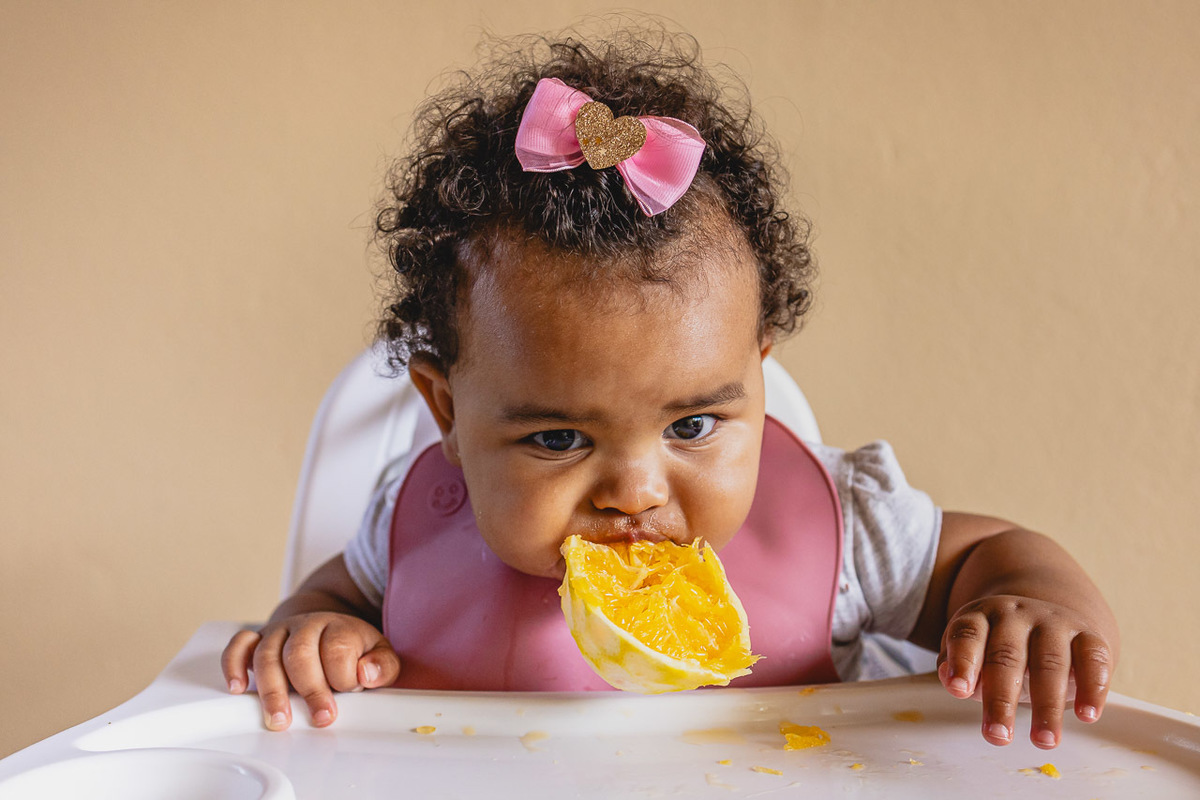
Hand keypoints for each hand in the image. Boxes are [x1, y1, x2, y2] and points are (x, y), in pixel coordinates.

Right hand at [221, 612, 401, 730]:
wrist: (326, 625)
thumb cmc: (351, 647)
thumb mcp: (379, 653)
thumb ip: (382, 665)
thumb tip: (366, 673)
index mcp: (337, 627)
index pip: (337, 648)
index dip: (343, 675)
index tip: (350, 692)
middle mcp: (305, 626)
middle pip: (300, 653)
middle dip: (310, 689)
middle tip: (321, 717)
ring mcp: (279, 632)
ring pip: (267, 655)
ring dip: (272, 690)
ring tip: (280, 719)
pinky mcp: (258, 640)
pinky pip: (239, 646)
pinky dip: (234, 664)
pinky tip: (238, 687)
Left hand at [936, 595, 1114, 748]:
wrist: (1050, 620)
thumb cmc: (1001, 648)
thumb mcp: (974, 653)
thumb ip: (957, 667)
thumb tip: (952, 682)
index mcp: (981, 616)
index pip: (968, 635)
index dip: (963, 662)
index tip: (959, 691)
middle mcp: (1016, 615)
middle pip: (1007, 655)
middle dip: (1001, 699)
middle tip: (998, 737)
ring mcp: (1054, 623)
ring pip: (1050, 662)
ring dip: (1047, 706)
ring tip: (1043, 741)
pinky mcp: (1088, 636)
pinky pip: (1093, 660)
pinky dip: (1092, 689)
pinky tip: (1086, 716)